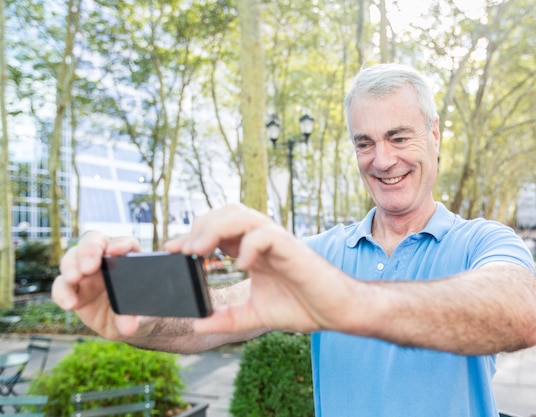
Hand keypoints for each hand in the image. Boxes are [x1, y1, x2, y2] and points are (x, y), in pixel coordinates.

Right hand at [52, 232, 153, 339]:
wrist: (128, 326)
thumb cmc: (142, 312)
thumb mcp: (145, 315)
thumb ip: (137, 317)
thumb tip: (129, 325)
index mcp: (130, 259)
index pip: (125, 244)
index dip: (120, 244)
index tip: (115, 252)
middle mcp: (107, 260)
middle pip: (94, 242)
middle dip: (89, 250)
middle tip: (89, 267)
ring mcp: (87, 273)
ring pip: (72, 258)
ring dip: (71, 267)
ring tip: (74, 279)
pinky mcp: (73, 289)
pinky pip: (61, 286)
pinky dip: (62, 293)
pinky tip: (70, 304)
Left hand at [166, 203, 354, 335]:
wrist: (335, 311)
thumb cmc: (302, 306)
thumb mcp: (254, 315)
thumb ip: (228, 317)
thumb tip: (198, 324)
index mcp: (252, 251)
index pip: (217, 230)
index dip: (192, 235)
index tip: (170, 250)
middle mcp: (262, 240)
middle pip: (226, 214)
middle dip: (200, 227)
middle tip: (183, 251)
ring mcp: (277, 241)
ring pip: (242, 215)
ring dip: (216, 229)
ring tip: (200, 251)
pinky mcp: (291, 248)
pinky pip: (265, 235)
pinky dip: (248, 246)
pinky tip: (241, 265)